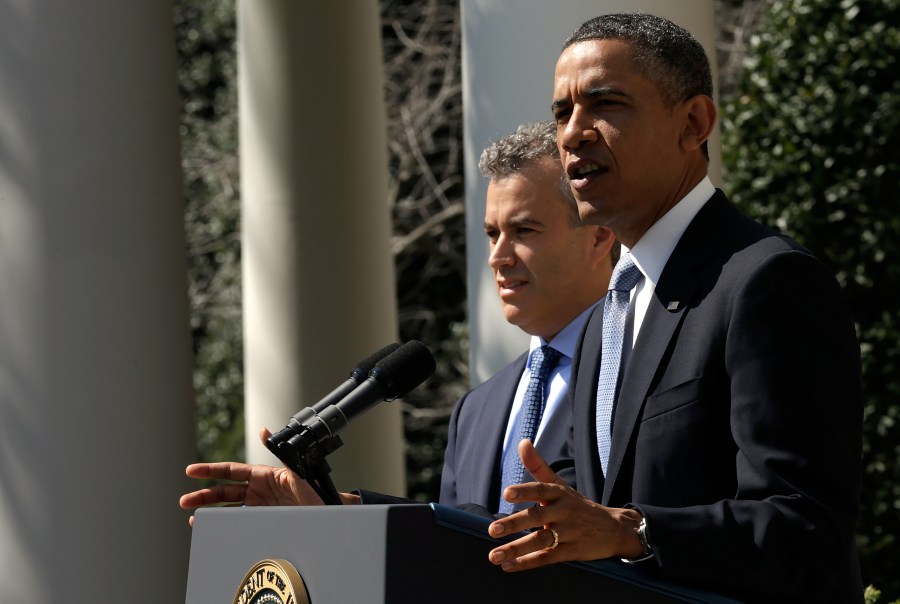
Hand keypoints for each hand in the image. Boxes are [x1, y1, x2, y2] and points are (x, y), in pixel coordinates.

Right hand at [178, 428, 359, 525]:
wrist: (327, 514)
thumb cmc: (314, 490)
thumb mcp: (297, 471)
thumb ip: (279, 452)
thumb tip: (264, 430)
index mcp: (263, 475)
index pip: (231, 471)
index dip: (211, 471)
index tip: (191, 471)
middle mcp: (258, 490)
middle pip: (224, 491)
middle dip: (203, 495)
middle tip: (184, 501)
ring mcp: (259, 506)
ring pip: (228, 507)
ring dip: (210, 511)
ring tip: (193, 518)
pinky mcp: (262, 520)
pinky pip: (239, 521)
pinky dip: (224, 524)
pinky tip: (212, 528)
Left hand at [487, 440, 643, 570]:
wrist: (614, 529)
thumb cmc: (578, 505)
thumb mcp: (560, 485)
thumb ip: (538, 466)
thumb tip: (522, 442)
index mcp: (559, 493)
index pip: (541, 489)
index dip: (524, 491)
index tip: (506, 493)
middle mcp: (564, 512)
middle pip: (537, 517)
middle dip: (514, 524)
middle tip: (492, 530)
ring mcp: (569, 533)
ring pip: (540, 541)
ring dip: (516, 549)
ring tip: (494, 556)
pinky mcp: (571, 552)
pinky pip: (547, 558)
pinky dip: (528, 563)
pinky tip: (509, 566)